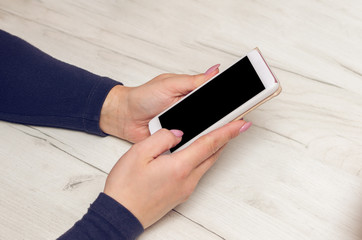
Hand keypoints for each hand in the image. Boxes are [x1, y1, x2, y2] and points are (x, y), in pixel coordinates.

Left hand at [99, 64, 219, 142]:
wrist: (125, 117)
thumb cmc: (143, 97)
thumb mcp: (169, 84)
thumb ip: (192, 81)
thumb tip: (214, 71)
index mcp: (190, 92)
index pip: (214, 94)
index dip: (227, 97)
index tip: (239, 98)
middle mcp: (190, 108)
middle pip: (212, 114)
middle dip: (218, 116)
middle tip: (222, 116)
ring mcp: (185, 124)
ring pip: (204, 129)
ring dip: (205, 129)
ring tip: (207, 126)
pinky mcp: (179, 138)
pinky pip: (191, 141)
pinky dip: (193, 140)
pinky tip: (194, 138)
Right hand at [103, 119, 250, 227]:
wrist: (121, 215)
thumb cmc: (126, 187)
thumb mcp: (138, 153)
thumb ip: (162, 138)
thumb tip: (178, 132)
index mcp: (179, 166)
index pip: (210, 143)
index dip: (228, 131)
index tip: (241, 123)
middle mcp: (188, 180)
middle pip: (213, 154)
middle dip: (226, 138)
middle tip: (234, 125)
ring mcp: (186, 189)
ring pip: (206, 164)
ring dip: (214, 149)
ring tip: (216, 135)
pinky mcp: (181, 194)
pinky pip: (198, 172)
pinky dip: (202, 159)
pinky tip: (196, 153)